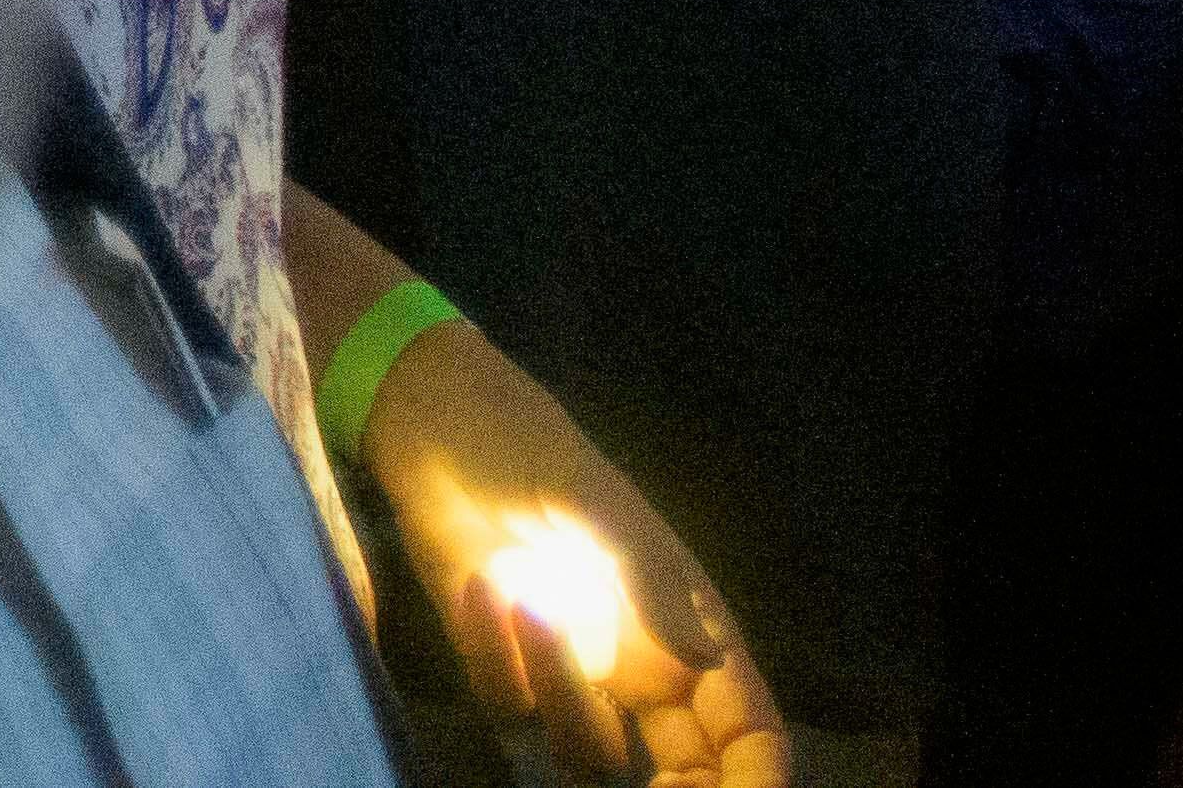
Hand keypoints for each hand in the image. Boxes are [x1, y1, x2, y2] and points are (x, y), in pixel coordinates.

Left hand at [350, 300, 766, 780]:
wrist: (429, 428)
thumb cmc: (525, 449)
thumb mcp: (589, 500)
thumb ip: (645, 579)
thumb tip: (706, 658)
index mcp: (685, 625)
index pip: (745, 727)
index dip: (753, 778)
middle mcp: (638, 664)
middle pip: (684, 769)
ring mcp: (571, 672)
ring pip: (588, 750)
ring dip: (557, 688)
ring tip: (523, 593)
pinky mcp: (503, 666)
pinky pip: (509, 706)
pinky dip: (491, 654)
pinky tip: (478, 581)